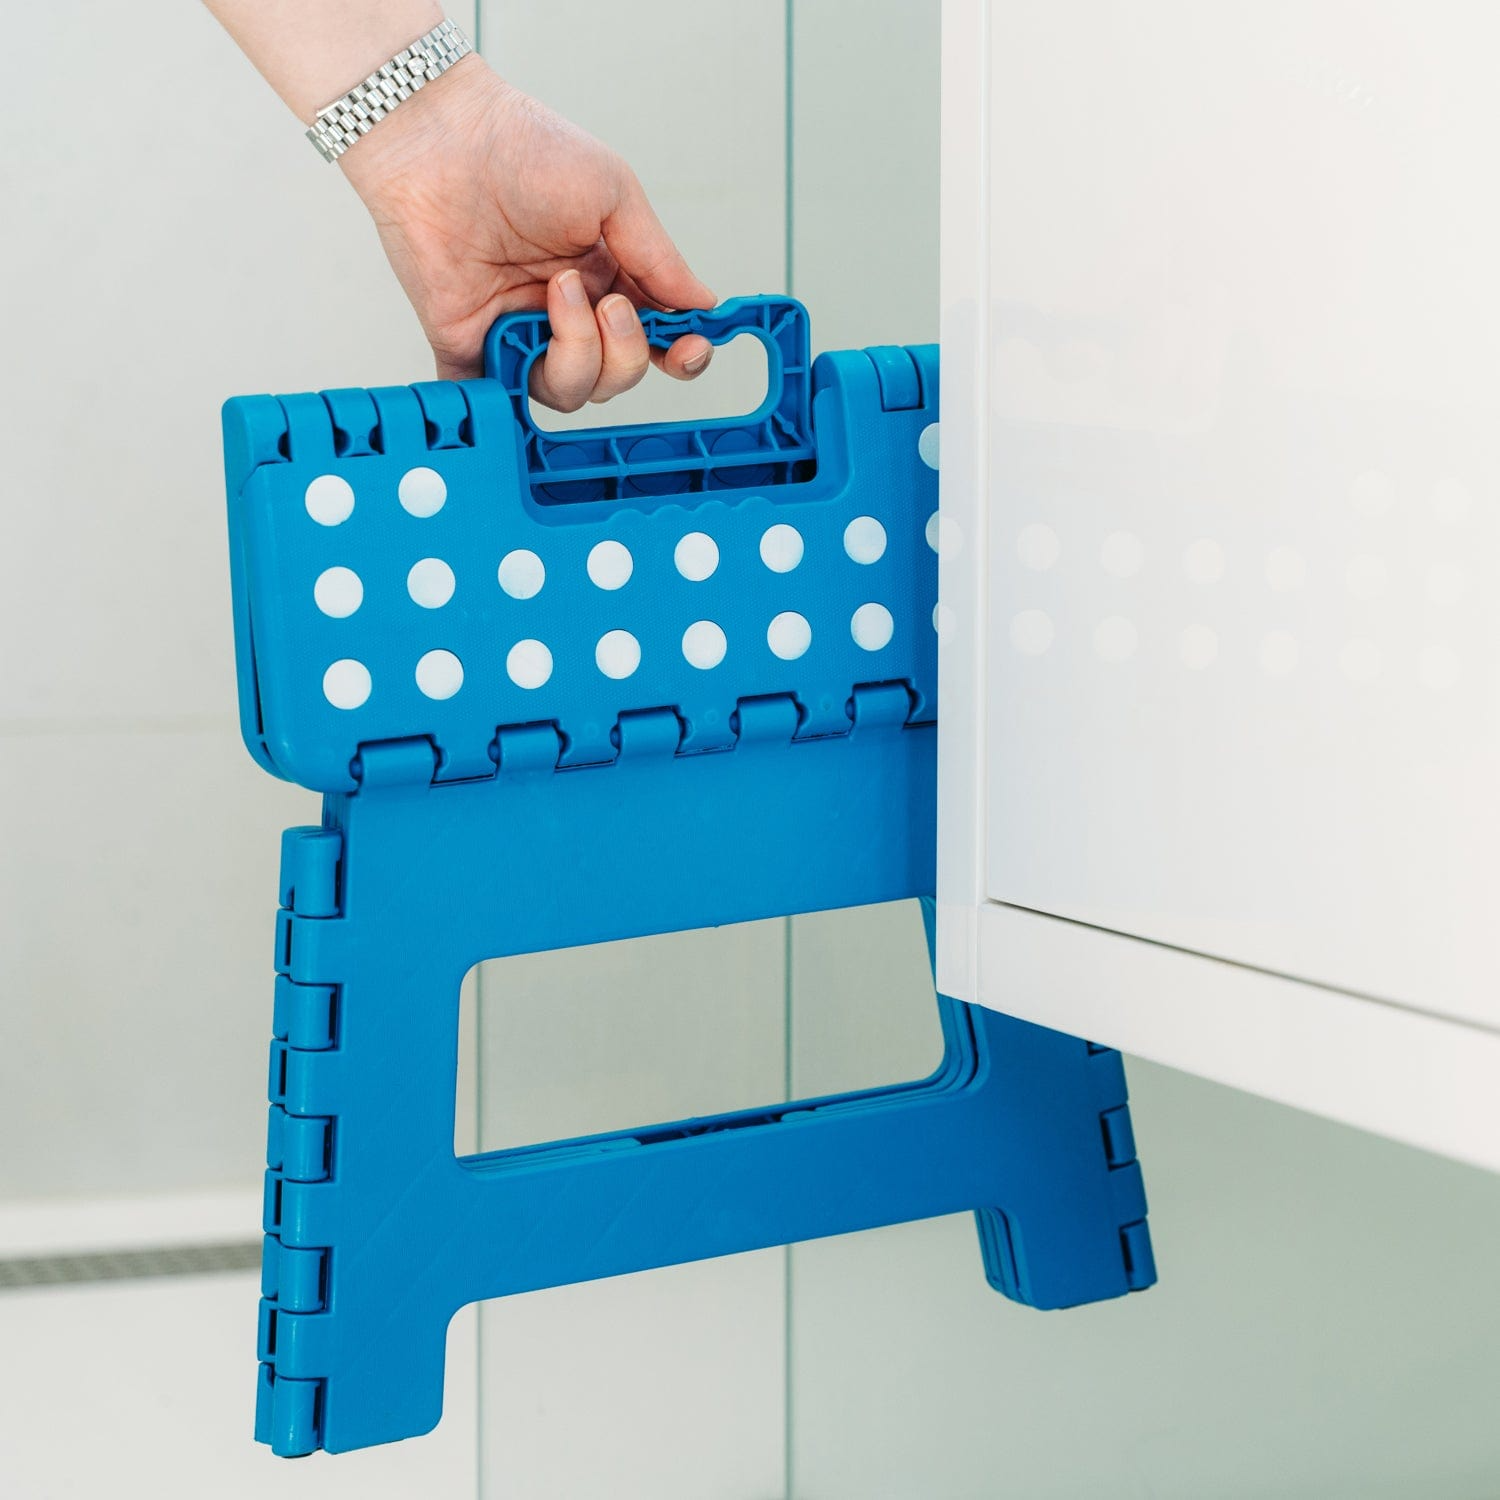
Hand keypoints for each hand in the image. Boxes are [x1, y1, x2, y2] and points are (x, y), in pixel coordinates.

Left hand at [339, 54, 717, 404]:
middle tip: (608, 303)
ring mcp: (520, 333)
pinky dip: (510, 394)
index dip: (679, 356)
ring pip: (570, 393)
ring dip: (579, 351)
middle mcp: (567, 314)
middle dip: (625, 351)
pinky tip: (522, 345)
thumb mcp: (613, 192)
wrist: (441, 139)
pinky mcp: (472, 346)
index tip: (692, 348)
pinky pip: (499, 398)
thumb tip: (703, 303)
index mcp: (607, 278)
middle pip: (616, 377)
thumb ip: (659, 258)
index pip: (654, 339)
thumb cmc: (521, 148)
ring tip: (559, 291)